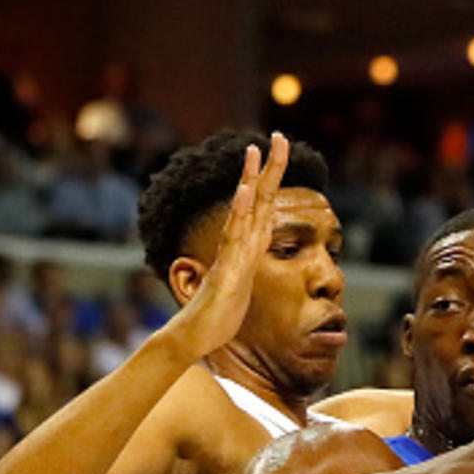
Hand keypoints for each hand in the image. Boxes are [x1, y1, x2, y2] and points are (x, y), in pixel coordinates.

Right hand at [169, 133, 290, 356]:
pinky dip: (240, 212)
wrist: (193, 337)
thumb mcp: (240, 288)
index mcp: (246, 248)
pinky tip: (245, 191)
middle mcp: (238, 245)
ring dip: (250, 179)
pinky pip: (234, 237)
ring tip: (256, 150)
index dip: (272, 181)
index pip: (263, 207)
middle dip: (269, 168)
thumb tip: (244, 263)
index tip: (280, 154)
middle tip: (278, 136)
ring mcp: (230, 256)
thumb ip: (242, 270)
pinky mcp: (226, 271)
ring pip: (244, 211)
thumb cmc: (216, 316)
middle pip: (257, 199)